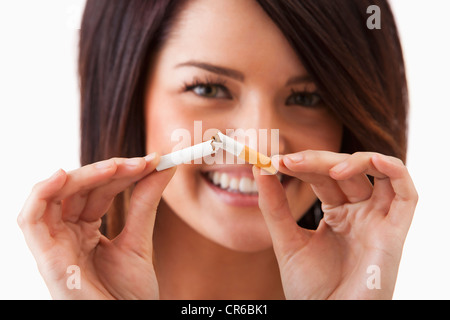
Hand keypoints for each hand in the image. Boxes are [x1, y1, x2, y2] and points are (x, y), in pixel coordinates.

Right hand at [17, 154, 175, 298]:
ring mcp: (55, 246)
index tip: (153, 161)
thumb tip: (163, 165)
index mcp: (85, 231)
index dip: (122, 172)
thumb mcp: (139, 240)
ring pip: (55, 196)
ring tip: (115, 166)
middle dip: (109, 171)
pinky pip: (29, 219)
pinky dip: (41, 193)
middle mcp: (66, 235)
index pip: (98, 191)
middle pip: (78, 189)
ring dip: (84, 176)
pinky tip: (63, 174)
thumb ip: (146, 202)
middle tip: (141, 163)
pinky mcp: (47, 259)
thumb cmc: (128, 294)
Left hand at [253, 151, 417, 298]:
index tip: (272, 161)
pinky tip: (370, 160)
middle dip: (316, 161)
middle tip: (287, 161)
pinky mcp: (394, 233)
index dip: (302, 164)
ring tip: (321, 166)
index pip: (323, 176)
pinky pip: (406, 194)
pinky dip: (393, 170)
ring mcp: (378, 221)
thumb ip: (274, 206)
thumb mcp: (287, 241)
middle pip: (346, 171)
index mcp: (338, 214)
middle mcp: (360, 213)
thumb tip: (259, 169)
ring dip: (351, 160)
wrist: (326, 318)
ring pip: (375, 173)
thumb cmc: (310, 290)